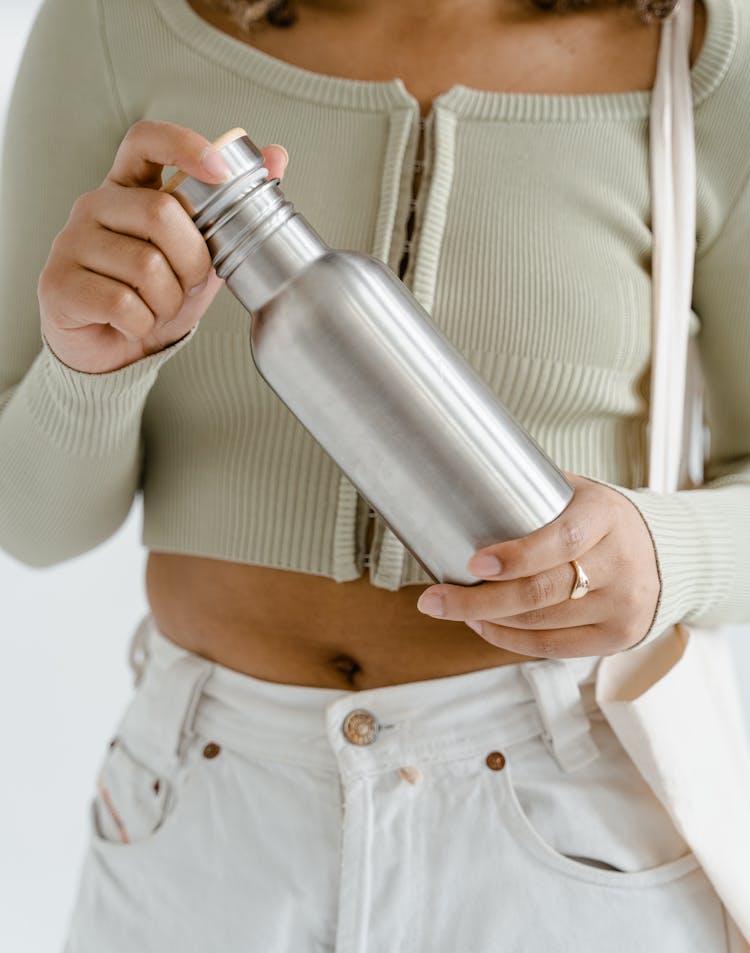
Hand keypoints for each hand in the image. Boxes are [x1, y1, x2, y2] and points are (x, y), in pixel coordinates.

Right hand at [38, 120, 288, 373]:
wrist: (114, 351)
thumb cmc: (155, 297)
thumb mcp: (202, 255)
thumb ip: (233, 212)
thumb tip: (277, 156)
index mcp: (129, 189)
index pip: (147, 140)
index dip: (185, 146)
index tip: (221, 170)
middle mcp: (94, 206)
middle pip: (160, 212)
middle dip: (193, 259)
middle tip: (190, 284)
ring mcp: (72, 243)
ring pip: (145, 267)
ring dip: (168, 301)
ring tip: (158, 307)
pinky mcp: (59, 284)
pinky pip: (122, 304)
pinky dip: (143, 323)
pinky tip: (134, 323)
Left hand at [415, 474, 659, 657]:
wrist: (665, 555)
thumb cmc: (600, 520)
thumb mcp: (579, 492)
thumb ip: (533, 490)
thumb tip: (466, 476)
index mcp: (607, 516)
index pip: (562, 540)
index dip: (516, 556)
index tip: (473, 563)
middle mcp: (621, 563)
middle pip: (542, 591)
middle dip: (478, 600)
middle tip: (433, 598)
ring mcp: (623, 605)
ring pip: (541, 624)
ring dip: (487, 619)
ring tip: (452, 608)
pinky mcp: (618, 637)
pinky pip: (552, 648)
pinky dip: (509, 640)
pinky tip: (484, 626)